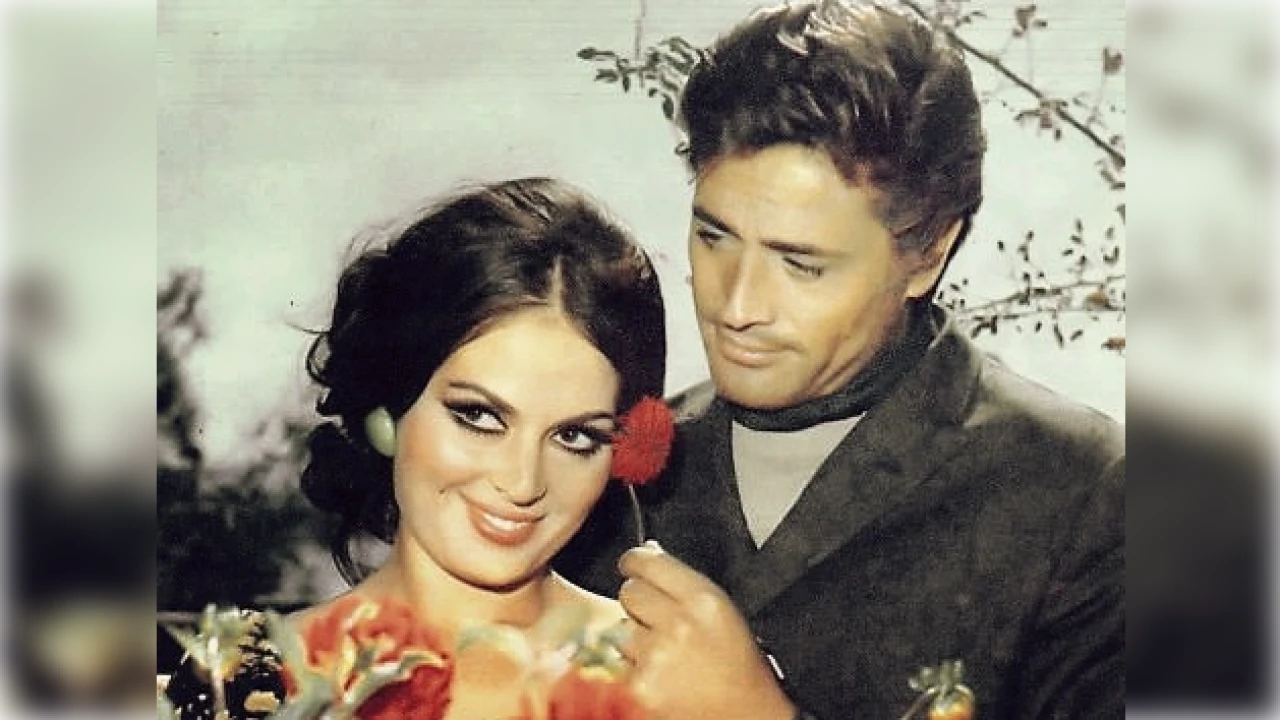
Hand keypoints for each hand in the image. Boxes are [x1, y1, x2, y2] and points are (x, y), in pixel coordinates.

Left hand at [617, 541, 795, 719]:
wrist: (746, 717)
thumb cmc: (741, 668)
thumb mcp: (724, 612)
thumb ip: (684, 583)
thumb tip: (648, 554)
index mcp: (703, 600)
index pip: (647, 562)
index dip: (635, 562)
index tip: (632, 565)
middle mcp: (678, 625)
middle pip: (628, 591)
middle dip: (638, 602)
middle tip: (658, 620)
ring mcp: (655, 658)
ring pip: (620, 629)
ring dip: (634, 638)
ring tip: (665, 654)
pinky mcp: (639, 687)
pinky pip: (619, 663)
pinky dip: (632, 668)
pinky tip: (659, 675)